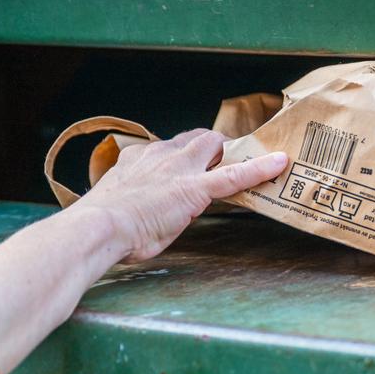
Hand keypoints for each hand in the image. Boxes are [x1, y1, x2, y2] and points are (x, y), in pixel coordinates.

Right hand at [0, 128, 285, 373]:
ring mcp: (178, 170)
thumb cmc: (93, 233)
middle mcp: (156, 156)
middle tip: (224, 165)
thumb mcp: (107, 215)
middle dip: (211, 149)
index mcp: (134, 162)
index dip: (181, 157)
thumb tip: (114, 232)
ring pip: (214, 149)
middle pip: (194, 140)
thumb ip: (121, 213)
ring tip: (256, 160)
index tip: (187, 164)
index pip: (165, 149)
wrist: (93, 231)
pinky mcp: (195, 188)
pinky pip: (235, 175)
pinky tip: (281, 163)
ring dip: (231, 156)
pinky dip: (260, 168)